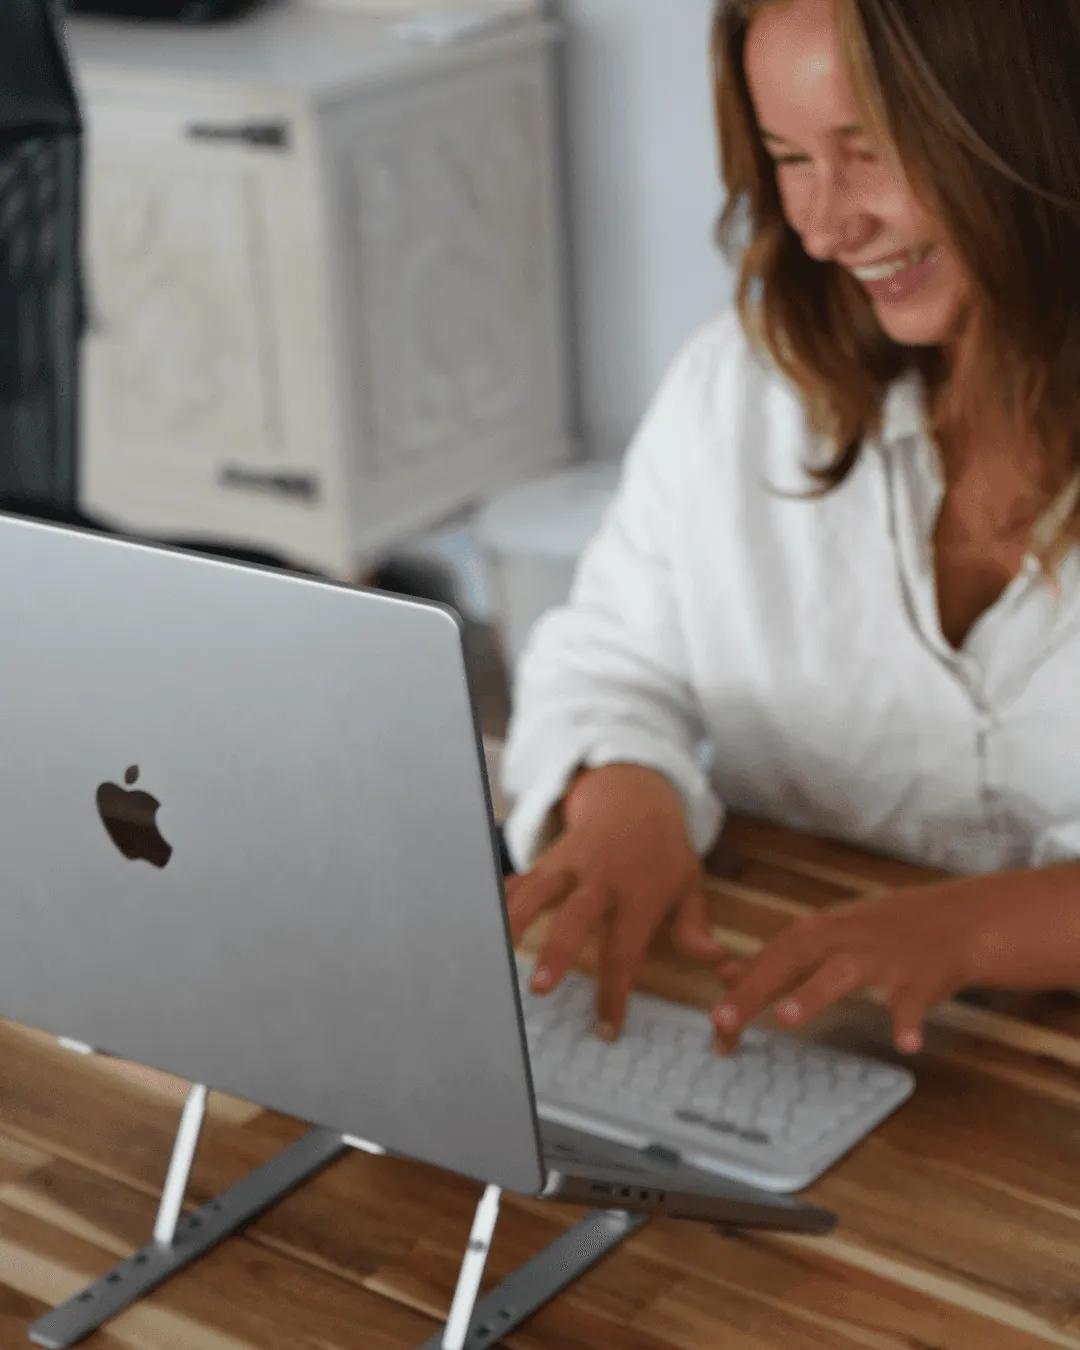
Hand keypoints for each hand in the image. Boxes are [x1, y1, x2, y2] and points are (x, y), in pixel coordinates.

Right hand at [505, 763, 727, 1038]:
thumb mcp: (689, 884)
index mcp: (640, 892)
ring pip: (538, 890)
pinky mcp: (550, 857)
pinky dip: (503, 898)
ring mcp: (571, 864)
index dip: (615, 992)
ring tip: (497, 952)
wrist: (634, 795)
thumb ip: (695, 927)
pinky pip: (523, 877)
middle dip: (557, 952)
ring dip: (516, 921)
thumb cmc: (662, 850)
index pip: (626, 948)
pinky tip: (485, 921)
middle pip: (576, 916)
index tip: (606, 1028)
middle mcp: (603, 877)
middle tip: (541, 987)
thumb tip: (717, 963)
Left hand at [711, 883, 989, 1055]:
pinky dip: (908, 1022)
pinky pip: (911, 1004)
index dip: (737, 995)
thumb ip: (774, 961)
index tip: (713, 1030)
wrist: (952, 923)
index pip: (766, 963)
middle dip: (755, 991)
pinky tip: (905, 1044)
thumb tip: (724, 975)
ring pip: (841, 975)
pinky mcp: (916, 981)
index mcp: (813, 934)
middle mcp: (839, 942)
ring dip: (814, 994)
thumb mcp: (822, 938)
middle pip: (790, 963)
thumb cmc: (876, 934)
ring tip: (788, 1018)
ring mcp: (879, 961)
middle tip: (721, 1022)